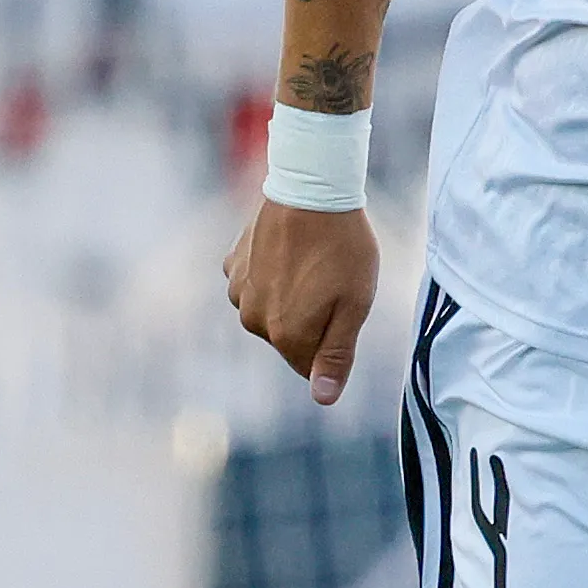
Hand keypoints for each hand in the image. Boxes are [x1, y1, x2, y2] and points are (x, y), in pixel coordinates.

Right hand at [225, 200, 379, 405]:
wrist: (311, 187)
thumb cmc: (343, 247)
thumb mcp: (354, 305)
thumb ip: (337, 355)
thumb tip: (323, 399)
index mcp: (287, 336)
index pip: (309, 366)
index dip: (332, 341)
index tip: (343, 307)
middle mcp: (254, 320)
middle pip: (288, 338)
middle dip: (309, 319)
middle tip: (331, 280)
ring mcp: (238, 291)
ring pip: (269, 310)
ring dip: (288, 295)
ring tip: (310, 261)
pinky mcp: (232, 265)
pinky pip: (253, 283)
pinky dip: (269, 273)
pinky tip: (288, 249)